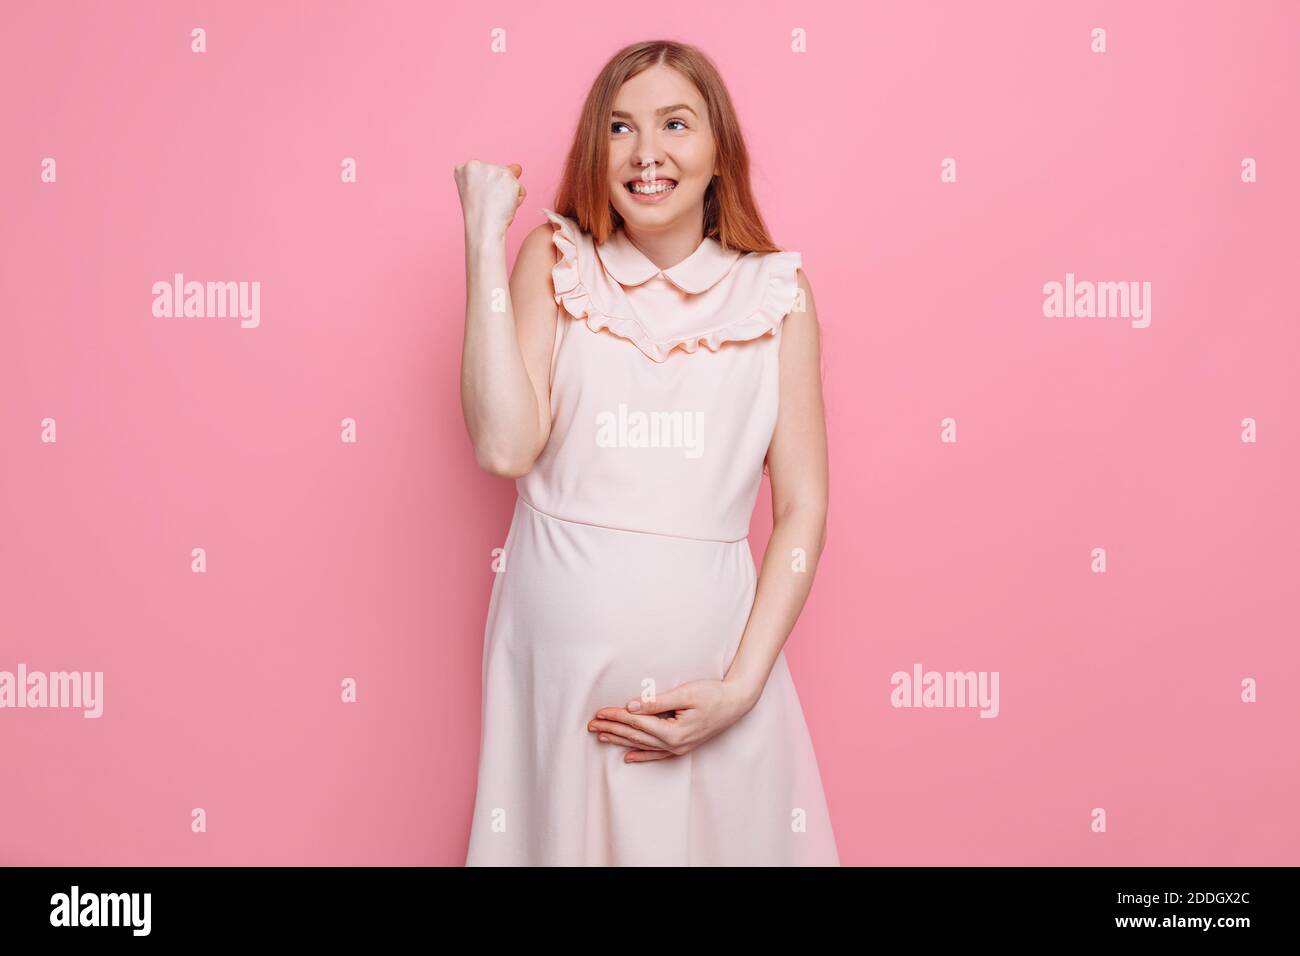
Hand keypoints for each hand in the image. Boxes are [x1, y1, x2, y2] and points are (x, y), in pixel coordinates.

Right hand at [453, 159, 525, 246]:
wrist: (483, 228)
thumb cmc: (480, 215)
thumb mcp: (476, 191)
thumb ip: (488, 178)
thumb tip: (517, 167)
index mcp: (465, 168)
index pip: (485, 171)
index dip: (487, 187)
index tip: (480, 198)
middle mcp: (477, 164)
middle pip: (501, 172)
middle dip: (500, 188)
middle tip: (490, 203)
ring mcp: (493, 169)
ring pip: (512, 179)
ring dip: (509, 194)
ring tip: (497, 205)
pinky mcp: (508, 176)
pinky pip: (521, 189)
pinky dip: (517, 200)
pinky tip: (505, 206)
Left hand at [586, 679, 759, 762]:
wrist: (737, 703)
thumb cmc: (713, 694)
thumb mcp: (685, 693)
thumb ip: (657, 701)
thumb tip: (632, 706)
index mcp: (673, 731)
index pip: (637, 722)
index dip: (616, 716)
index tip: (599, 712)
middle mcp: (674, 744)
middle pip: (635, 736)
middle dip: (612, 729)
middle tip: (590, 725)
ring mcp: (679, 748)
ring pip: (642, 745)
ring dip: (620, 740)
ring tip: (600, 737)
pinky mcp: (682, 746)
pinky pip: (656, 754)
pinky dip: (641, 754)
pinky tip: (627, 756)